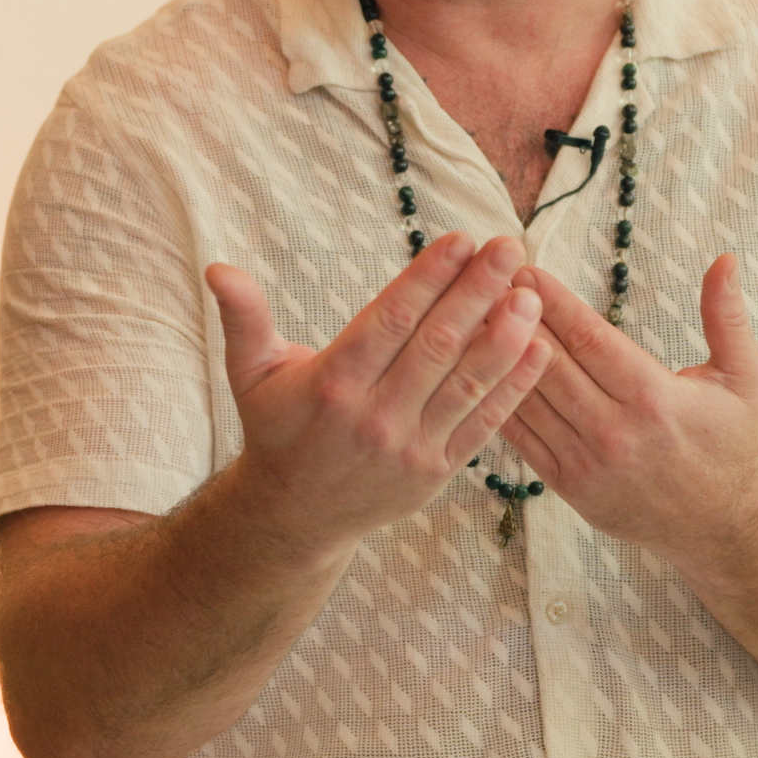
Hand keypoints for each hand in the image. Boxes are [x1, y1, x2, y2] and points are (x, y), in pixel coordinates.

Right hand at [207, 233, 550, 554]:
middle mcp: (374, 416)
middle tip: (509, 247)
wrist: (295, 517)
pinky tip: (541, 349)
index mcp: (333, 383)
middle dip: (477, 292)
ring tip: (532, 293)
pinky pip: (483, 425)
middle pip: (436, 344)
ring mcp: (409, 448)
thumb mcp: (251, 373)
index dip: (429, 278)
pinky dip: (515, 388)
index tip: (461, 239)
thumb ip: (243, 318)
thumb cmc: (276, 429)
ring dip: (505, 336)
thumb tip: (216, 267)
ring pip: (466, 383)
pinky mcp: (436, 473)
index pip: (390, 320)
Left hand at [501, 254, 757, 556]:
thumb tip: (725, 259)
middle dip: (517, 319)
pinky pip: (524, 439)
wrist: (719, 525)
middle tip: (487, 281)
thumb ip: (727, 316)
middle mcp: (615, 432)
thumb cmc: (729, 441)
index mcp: (653, 398)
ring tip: (472, 317)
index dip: (555, 303)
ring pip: (531, 400)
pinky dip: (499, 403)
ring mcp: (588, 464)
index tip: (527, 270)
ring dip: (498, 357)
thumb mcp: (742, 376)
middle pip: (552, 365)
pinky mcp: (570, 487)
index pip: (591, 340)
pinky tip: (479, 371)